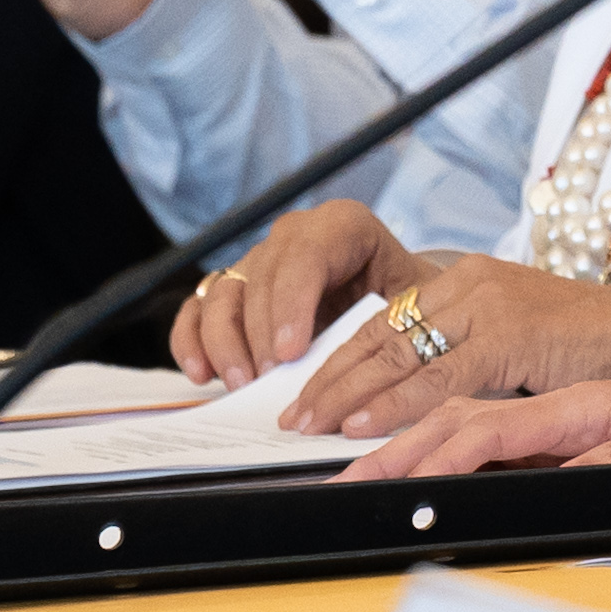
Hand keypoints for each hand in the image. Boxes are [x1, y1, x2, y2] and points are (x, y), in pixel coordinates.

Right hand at [174, 197, 425, 388]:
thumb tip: (367, 370)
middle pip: (261, 277)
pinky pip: (199, 308)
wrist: (397, 303)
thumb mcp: (417, 307)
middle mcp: (293, 236)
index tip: (290, 353)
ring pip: (224, 292)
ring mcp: (259, 261)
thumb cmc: (410, 304)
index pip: (307, 255)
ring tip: (241, 385)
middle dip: (259, 333)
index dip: (292, 303)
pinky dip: (193, 340)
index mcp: (343, 226)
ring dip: (225, 341)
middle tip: (266, 382)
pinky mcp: (234, 290)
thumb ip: (394, 327)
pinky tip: (202, 373)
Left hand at [282, 259, 610, 438]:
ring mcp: (491, 302)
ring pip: (401, 349)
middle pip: (381, 332)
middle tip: (291, 419)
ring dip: (350, 393)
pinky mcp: (513, 330)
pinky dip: (397, 401)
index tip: (306, 397)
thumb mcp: (519, 354)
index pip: (386, 321)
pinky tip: (364, 421)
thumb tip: (420, 415)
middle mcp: (471, 282)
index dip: (340, 361)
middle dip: (331, 378)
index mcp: (467, 283)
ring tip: (311, 425)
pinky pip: (441, 373)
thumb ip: (471, 372)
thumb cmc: (596, 354)